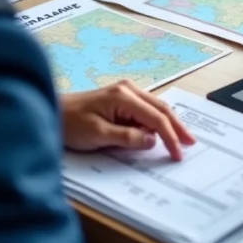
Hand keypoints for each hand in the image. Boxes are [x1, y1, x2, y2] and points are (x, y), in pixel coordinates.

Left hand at [60, 81, 195, 160]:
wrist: (51, 112)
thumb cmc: (70, 124)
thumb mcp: (98, 135)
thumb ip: (127, 138)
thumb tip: (152, 140)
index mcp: (124, 96)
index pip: (155, 117)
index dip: (169, 136)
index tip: (178, 153)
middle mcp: (128, 89)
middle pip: (161, 108)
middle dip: (177, 126)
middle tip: (191, 143)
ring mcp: (125, 92)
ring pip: (155, 108)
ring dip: (168, 123)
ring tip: (181, 139)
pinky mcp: (122, 98)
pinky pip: (145, 110)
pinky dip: (156, 121)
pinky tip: (161, 131)